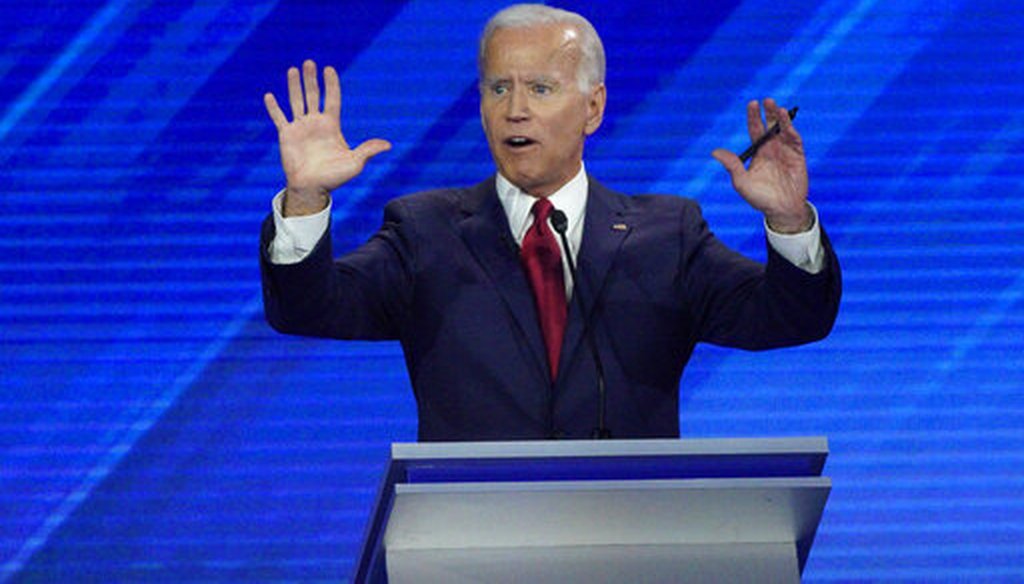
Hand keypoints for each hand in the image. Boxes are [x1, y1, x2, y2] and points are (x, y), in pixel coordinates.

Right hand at [264, 60, 390, 215]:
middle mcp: (315, 123)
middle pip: (313, 95)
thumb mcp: (355, 163)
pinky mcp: (286, 135)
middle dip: (311, 79)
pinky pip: (279, 118)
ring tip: (293, 69)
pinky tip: (269, 96)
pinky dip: (273, 108)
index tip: (329, 69)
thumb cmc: (335, 177)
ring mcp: (300, 128)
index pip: (332, 99)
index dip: (331, 84)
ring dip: (294, 86)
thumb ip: (368, 150)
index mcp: (331, 126)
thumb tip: (388, 145)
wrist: (312, 188)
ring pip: (296, 101)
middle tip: (309, 62)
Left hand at [711, 98, 810, 232]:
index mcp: (758, 152)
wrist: (781, 210)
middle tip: (764, 100)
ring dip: (780, 117)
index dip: (753, 117)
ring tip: (775, 106)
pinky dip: (790, 129)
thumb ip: (731, 166)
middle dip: (767, 113)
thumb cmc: (759, 198)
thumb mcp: (742, 183)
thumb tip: (715, 152)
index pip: (755, 130)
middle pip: (769, 126)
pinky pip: (794, 139)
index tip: (752, 104)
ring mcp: (785, 151)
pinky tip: (786, 120)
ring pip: (783, 129)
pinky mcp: (797, 156)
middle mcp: (771, 148)